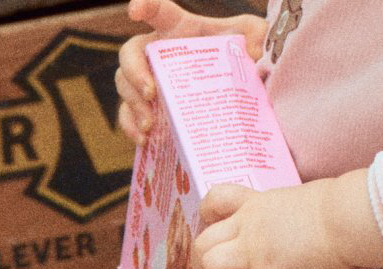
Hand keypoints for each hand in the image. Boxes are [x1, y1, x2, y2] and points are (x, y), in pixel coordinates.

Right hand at [115, 0, 267, 144]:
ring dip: (132, 104)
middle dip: (135, 72)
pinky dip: (130, 126)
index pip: (158, 9)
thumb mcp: (250, 40)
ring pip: (125, 85)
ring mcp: (150, 80)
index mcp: (178, 28)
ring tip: (149, 125)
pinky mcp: (150, 107)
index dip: (144, 5)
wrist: (237, 91)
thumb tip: (257, 51)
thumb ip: (255, 35)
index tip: (134, 11)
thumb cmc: (237, 55)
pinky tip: (143, 140)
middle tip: (151, 93)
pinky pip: (129, 114)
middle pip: (130, 53)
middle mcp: (158, 52)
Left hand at [193, 172, 382, 268]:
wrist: (346, 218)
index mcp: (255, 205)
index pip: (214, 200)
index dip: (206, 220)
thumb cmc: (337, 211)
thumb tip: (299, 241)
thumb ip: (287, 221)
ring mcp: (256, 250)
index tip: (217, 238)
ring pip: (212, 268)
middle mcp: (248, 226)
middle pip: (201, 244)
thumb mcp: (301, 205)